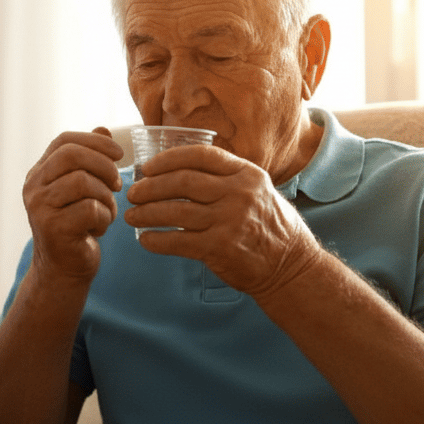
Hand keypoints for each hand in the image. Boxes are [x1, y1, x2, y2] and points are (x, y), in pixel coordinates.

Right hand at [23, 128, 122, 282]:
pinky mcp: (53, 228)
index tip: (119, 153)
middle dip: (103, 165)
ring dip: (106, 197)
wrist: (63, 271)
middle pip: (71, 155)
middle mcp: (33, 187)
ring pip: (83, 182)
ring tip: (107, 212)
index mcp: (39, 173)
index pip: (64, 141)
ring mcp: (40, 207)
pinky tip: (100, 229)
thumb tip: (103, 129)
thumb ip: (89, 161)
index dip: (95, 141)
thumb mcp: (82, 191)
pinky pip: (90, 209)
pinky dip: (104, 218)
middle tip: (118, 184)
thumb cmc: (76, 228)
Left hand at [125, 145, 321, 296]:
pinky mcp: (220, 248)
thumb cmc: (268, 226)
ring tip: (131, 215)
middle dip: (150, 186)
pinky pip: (177, 241)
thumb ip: (225, 177)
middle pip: (182, 182)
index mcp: (247, 174)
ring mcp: (229, 221)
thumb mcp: (257, 189)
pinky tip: (145, 239)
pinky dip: (156, 240)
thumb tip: (177, 169)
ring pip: (175, 211)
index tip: (147, 167)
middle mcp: (239, 194)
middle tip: (133, 193)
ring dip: (146, 213)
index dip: (167, 159)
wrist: (291, 267)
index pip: (200, 155)